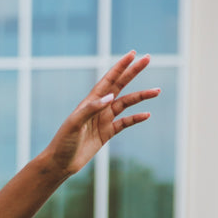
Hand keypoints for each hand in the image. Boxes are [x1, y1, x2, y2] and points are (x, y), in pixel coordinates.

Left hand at [45, 52, 159, 177]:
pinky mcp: (107, 133)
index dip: (120, 66)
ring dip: (141, 96)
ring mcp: (103, 120)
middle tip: (148, 58)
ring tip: (157, 91)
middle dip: (133, 72)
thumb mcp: (75, 124)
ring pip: (126, 104)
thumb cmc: (63, 142)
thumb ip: (91, 109)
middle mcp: (99, 107)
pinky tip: (146, 114)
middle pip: (120, 85)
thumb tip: (111, 97)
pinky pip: (125, 123)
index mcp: (90, 101)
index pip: (108, 79)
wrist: (60, 163)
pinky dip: (135, 118)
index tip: (133, 54)